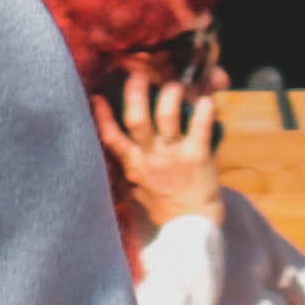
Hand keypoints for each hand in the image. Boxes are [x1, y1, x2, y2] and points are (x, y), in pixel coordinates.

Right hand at [100, 71, 219, 239]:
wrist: (191, 231)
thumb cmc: (167, 212)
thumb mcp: (140, 192)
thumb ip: (133, 172)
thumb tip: (128, 159)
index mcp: (134, 165)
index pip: (111, 137)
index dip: (102, 116)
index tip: (96, 97)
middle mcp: (150, 157)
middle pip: (137, 119)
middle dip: (135, 93)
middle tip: (138, 73)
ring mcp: (173, 155)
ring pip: (166, 116)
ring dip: (171, 95)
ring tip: (176, 84)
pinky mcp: (198, 156)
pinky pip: (200, 126)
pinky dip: (205, 110)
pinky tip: (208, 100)